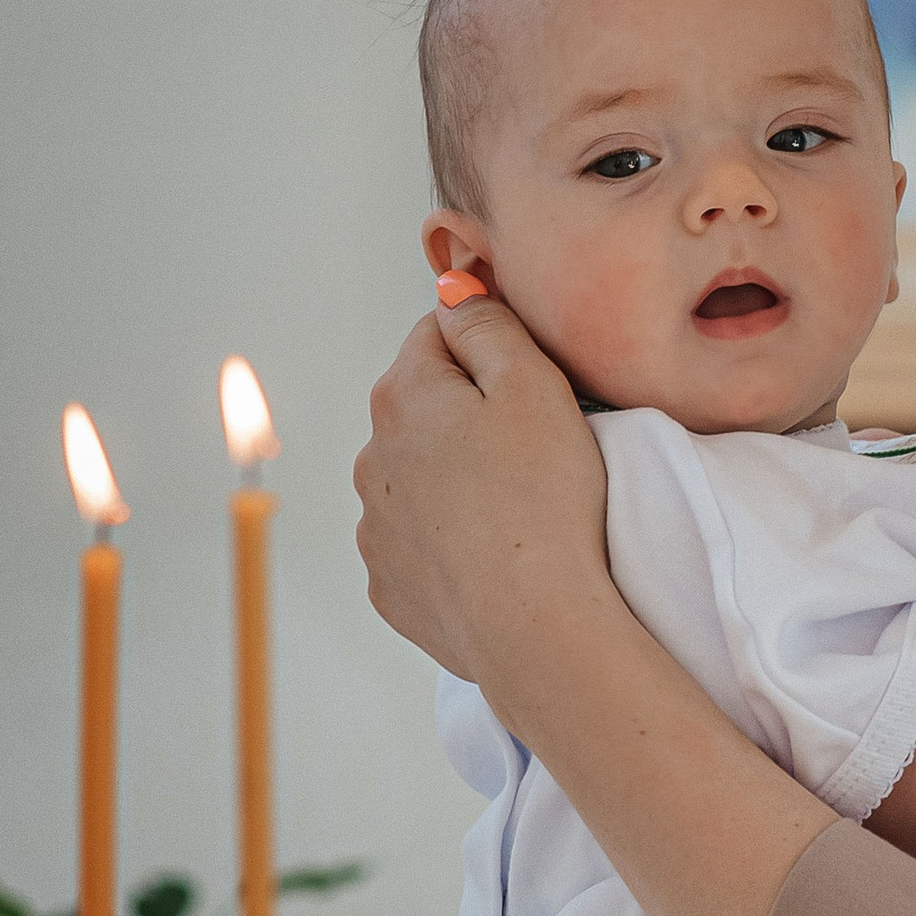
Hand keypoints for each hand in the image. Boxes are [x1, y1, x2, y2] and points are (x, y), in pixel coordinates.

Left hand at [353, 295, 604, 692]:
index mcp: (403, 396)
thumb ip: (489, 325)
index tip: (531, 380)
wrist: (533, 624)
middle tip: (534, 450)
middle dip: (469, 418)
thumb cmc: (544, 499)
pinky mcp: (390, 583)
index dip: (490, 346)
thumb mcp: (533, 385)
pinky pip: (421, 543)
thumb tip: (452, 291)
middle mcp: (371, 457)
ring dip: (457, 480)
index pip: (438, 333)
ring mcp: (375, 525)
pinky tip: (495, 554)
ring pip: (418, 477)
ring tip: (517, 509)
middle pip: (424, 409)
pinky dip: (452, 542)